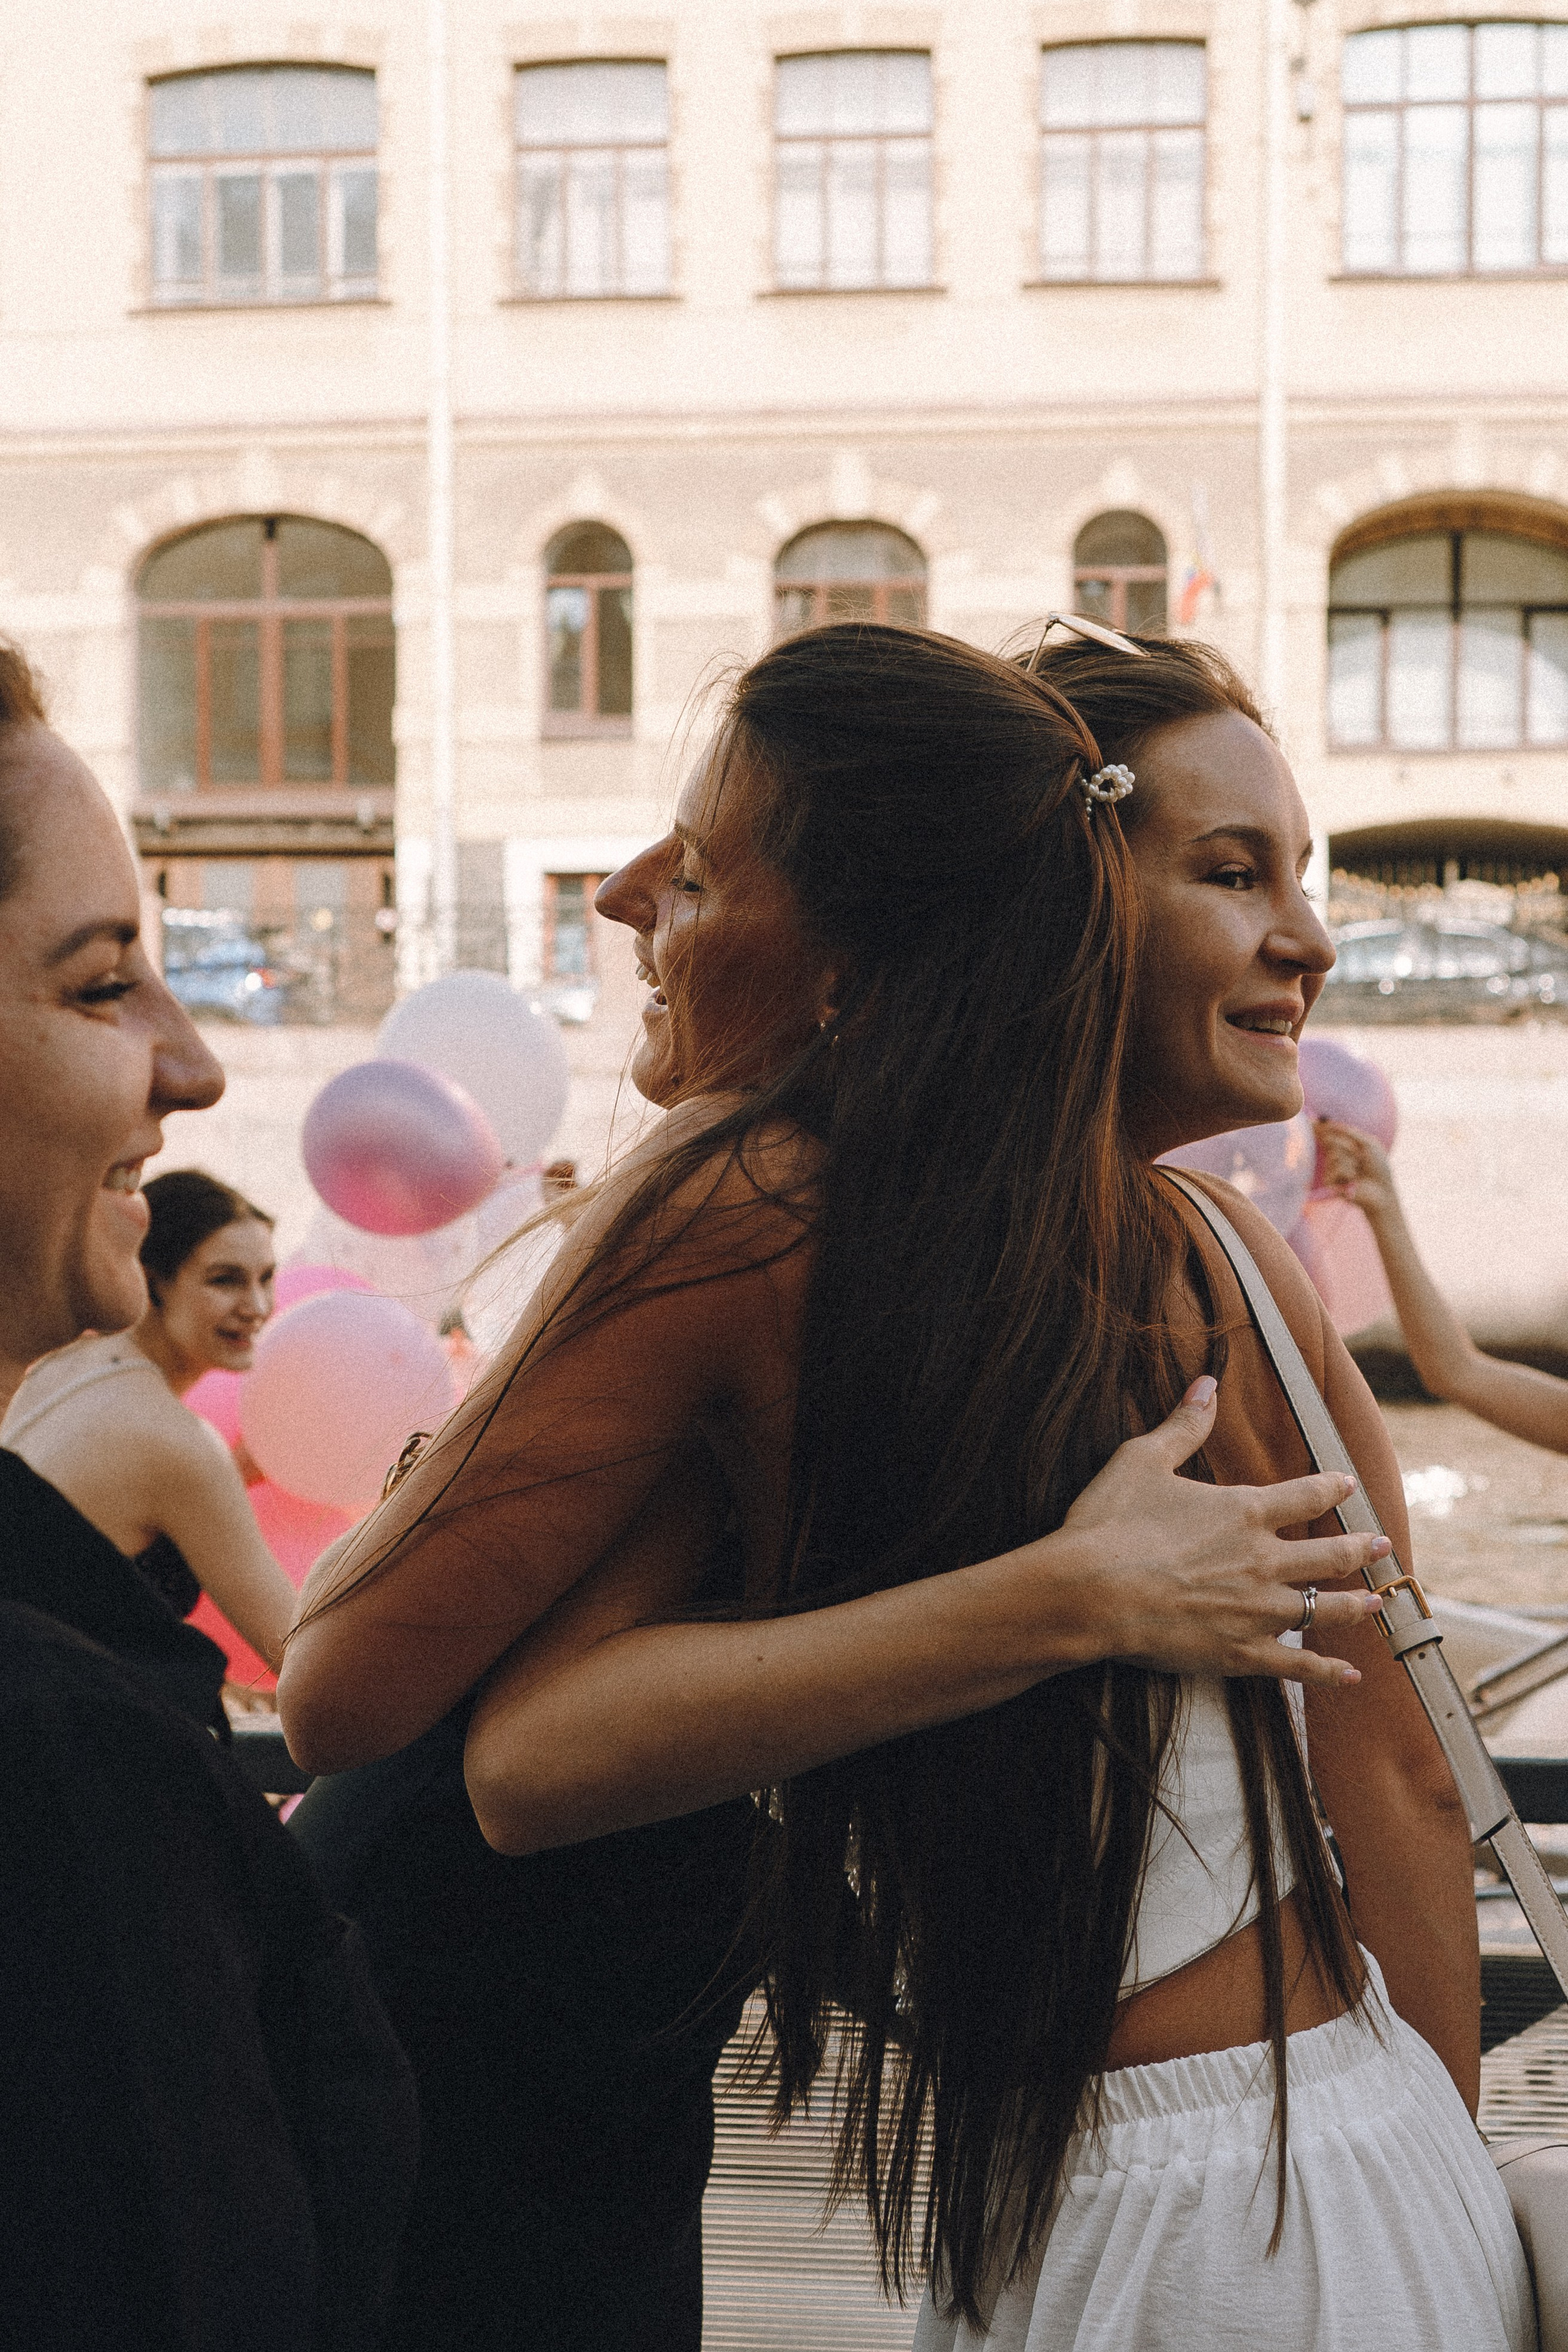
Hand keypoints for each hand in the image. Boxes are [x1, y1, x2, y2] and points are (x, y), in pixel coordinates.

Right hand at [1061, 1377, 1387, 1688]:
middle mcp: (1262, 1561)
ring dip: (1353, 1606)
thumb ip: (1183, 1424)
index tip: (1348, 1484)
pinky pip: (1295, 1666)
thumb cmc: (1111, 1524)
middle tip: (1382, 1545)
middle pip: (1327, 1555)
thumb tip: (1208, 1384)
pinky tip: (1348, 1676)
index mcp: (1243, 1512)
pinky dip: (1326, 1671)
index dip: (1331, 1487)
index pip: (1304, 1494)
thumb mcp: (1143, 1459)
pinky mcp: (1239, 1652)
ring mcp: (1255, 1611)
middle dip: (1359, 1548)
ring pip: (1322, 1609)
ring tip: (1374, 1604)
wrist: (1089, 1592)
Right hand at [1314, 1119, 1397, 1219]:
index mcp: (1344, 1146)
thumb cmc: (1378, 1168)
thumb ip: (1349, 1131)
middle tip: (1360, 1157)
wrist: (1381, 1191)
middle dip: (1347, 1146)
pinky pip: (1335, 1168)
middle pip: (1331, 1141)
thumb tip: (1329, 1122)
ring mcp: (1332, 1169)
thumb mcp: (1368, 1143)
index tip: (1314, 1121)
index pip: (1328, 1134)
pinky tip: (1353, 1181)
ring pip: (1334, 1155)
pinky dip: (1348, 1172)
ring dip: (1351, 1161)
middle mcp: (1336, 1156)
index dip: (1321, 1127)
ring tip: (1358, 1172)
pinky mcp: (1330, 1182)